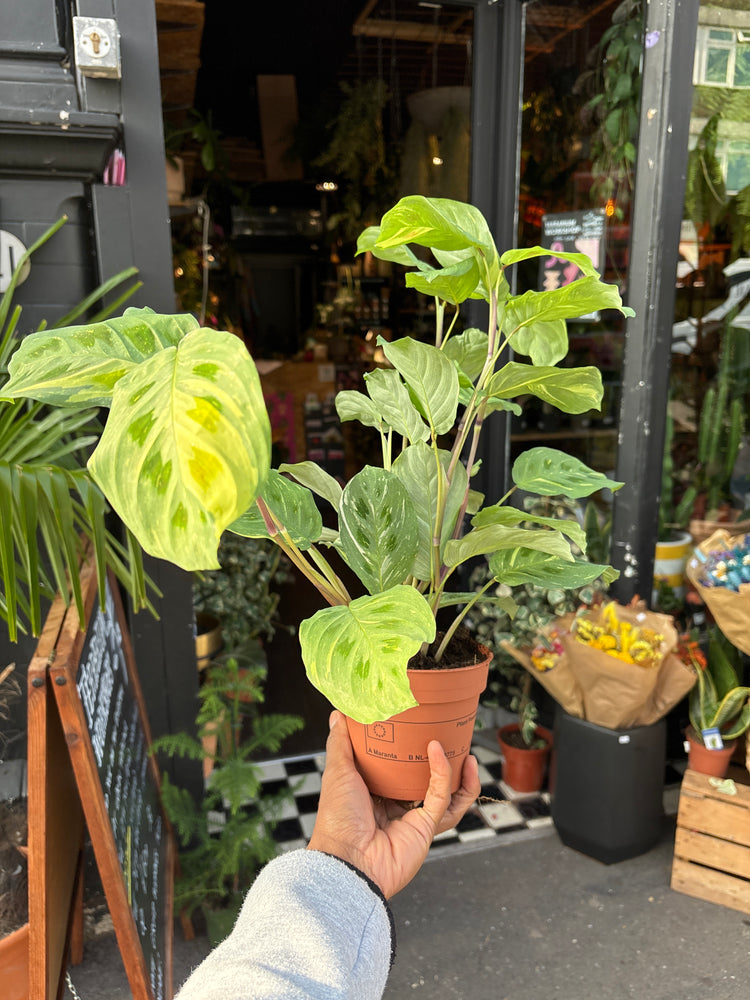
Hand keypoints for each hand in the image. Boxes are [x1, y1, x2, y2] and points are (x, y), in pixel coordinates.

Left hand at [306, 710, 480, 898]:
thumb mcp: (337, 772)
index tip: (418, 729)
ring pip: (446, 794)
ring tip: (465, 750)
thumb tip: (338, 714)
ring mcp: (413, 819)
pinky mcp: (426, 828)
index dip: (410, 753)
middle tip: (449, 737)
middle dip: (443, 763)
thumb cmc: (337, 819)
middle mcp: (396, 808)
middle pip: (426, 782)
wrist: (346, 860)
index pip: (397, 771)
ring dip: (458, 773)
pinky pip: (442, 798)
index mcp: (374, 795)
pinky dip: (444, 774)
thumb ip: (341, 744)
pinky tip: (440, 752)